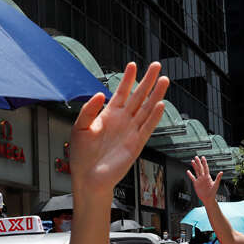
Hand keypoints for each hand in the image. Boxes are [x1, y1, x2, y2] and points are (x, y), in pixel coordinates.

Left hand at [69, 62, 169, 200]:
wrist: (88, 178)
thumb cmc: (81, 156)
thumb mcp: (79, 128)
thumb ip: (88, 110)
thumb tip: (99, 94)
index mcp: (108, 116)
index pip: (121, 93)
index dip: (128, 79)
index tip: (133, 65)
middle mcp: (122, 121)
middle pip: (138, 97)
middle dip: (147, 81)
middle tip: (156, 66)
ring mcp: (130, 132)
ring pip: (147, 109)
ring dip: (156, 95)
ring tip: (163, 80)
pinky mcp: (136, 145)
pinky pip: (147, 128)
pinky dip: (154, 117)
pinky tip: (160, 104)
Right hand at [186, 156, 222, 205]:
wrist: (208, 198)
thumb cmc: (213, 192)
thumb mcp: (216, 185)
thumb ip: (218, 178)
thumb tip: (221, 172)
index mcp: (208, 177)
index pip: (206, 168)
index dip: (204, 163)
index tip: (203, 158)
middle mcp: (203, 177)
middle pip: (200, 168)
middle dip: (198, 162)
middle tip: (196, 157)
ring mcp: (199, 180)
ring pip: (196, 171)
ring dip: (194, 166)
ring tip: (192, 161)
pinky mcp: (196, 183)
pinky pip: (192, 178)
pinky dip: (190, 175)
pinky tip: (188, 171)